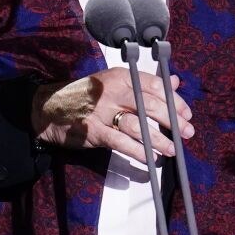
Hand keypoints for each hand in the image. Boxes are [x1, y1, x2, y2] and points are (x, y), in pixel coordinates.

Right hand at [31, 69, 193, 166]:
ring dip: (158, 139)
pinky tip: (149, 158)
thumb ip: (144, 84)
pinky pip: (120, 142)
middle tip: (186, 133)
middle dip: (172, 121)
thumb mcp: (114, 83)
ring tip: (171, 149)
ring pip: (138, 125)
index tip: (186, 115)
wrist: (48, 109)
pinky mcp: (93, 130)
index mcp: (120, 77)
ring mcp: (102, 111)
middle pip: (150, 105)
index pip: (156, 86)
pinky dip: (138, 151)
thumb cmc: (85, 98)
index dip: (175, 102)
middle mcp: (112, 90)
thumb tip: (174, 82)